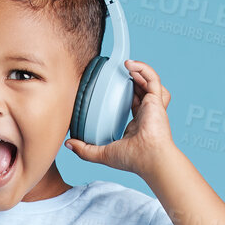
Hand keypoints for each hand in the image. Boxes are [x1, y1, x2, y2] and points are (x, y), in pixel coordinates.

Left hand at [63, 58, 174, 174]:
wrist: (149, 158)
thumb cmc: (132, 159)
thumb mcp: (103, 154)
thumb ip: (85, 149)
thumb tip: (68, 144)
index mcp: (138, 124)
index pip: (134, 104)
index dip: (125, 93)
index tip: (112, 87)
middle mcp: (147, 113)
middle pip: (142, 90)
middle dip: (132, 79)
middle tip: (119, 72)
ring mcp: (153, 106)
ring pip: (149, 83)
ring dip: (139, 72)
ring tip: (126, 66)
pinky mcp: (157, 101)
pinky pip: (153, 79)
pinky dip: (144, 69)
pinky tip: (130, 65)